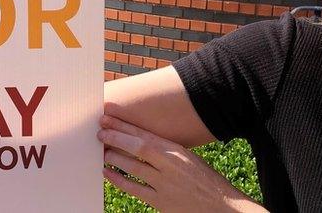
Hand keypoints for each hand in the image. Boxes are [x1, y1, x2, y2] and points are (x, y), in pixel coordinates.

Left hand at [98, 104, 265, 212]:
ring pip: (131, 166)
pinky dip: (118, 179)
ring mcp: (164, 184)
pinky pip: (134, 188)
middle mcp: (170, 165)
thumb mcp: (189, 159)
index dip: (124, 125)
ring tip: (101, 150)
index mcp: (177, 150)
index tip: (109, 117)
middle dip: (115, 137)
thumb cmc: (206, 181)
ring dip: (114, 157)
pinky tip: (108, 173)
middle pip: (136, 146)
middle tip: (99, 130)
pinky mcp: (160, 202)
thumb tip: (143, 141)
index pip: (145, 133)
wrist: (222, 207)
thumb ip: (167, 151)